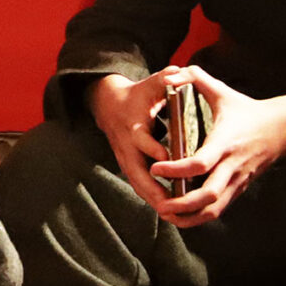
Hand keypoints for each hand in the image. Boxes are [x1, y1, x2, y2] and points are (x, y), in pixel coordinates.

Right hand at [87, 70, 189, 217]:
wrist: (108, 105)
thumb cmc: (136, 95)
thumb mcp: (149, 84)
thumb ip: (163, 78)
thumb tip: (176, 71)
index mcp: (133, 125)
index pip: (141, 140)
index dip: (153, 149)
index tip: (168, 158)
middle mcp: (127, 146)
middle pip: (137, 171)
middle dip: (153, 188)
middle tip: (170, 202)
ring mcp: (126, 158)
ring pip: (137, 183)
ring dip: (152, 199)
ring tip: (171, 213)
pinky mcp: (129, 165)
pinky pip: (139, 185)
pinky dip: (151, 198)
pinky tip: (168, 210)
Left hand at [147, 67, 285, 227]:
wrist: (282, 129)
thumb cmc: (246, 109)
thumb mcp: (222, 91)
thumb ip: (195, 78)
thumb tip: (171, 75)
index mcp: (224, 141)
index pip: (200, 162)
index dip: (176, 169)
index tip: (154, 168)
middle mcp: (231, 164)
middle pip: (208, 193)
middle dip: (182, 203)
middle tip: (159, 204)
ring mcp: (237, 179)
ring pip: (215, 207)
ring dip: (190, 216)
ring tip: (166, 216)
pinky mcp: (239, 188)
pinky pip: (220, 208)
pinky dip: (200, 216)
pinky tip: (181, 218)